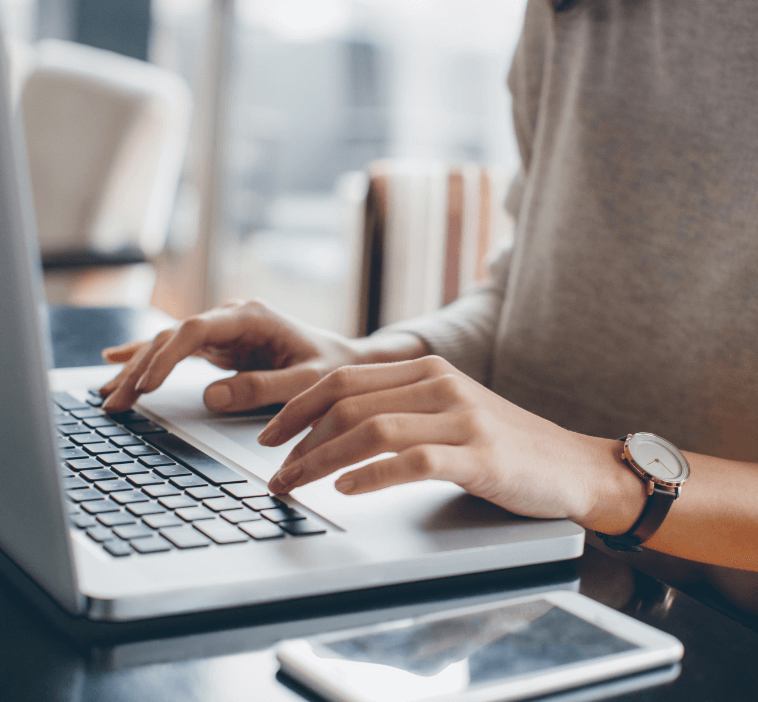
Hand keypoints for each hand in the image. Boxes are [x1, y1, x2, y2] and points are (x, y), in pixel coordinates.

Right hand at [99, 300, 364, 413]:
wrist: (345, 362)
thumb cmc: (330, 369)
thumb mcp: (306, 382)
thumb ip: (262, 388)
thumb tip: (210, 396)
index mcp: (252, 317)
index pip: (197, 330)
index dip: (167, 356)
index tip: (146, 384)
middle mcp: (233, 318)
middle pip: (174, 337)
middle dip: (141, 368)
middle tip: (115, 401)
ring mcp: (224, 330)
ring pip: (169, 344)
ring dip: (137, 368)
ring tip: (108, 395)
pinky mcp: (221, 345)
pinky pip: (177, 350)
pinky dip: (147, 357)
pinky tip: (115, 359)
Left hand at [261, 356, 643, 528]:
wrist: (570, 465)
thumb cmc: (501, 443)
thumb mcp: (447, 411)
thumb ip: (400, 408)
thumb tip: (333, 429)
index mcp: (426, 370)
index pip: (344, 379)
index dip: (298, 406)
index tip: (270, 435)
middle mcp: (440, 385)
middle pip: (348, 402)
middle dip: (299, 438)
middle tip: (274, 471)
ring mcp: (461, 418)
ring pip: (372, 430)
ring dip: (322, 460)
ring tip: (294, 484)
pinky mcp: (479, 455)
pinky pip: (412, 461)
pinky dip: (372, 475)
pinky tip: (346, 489)